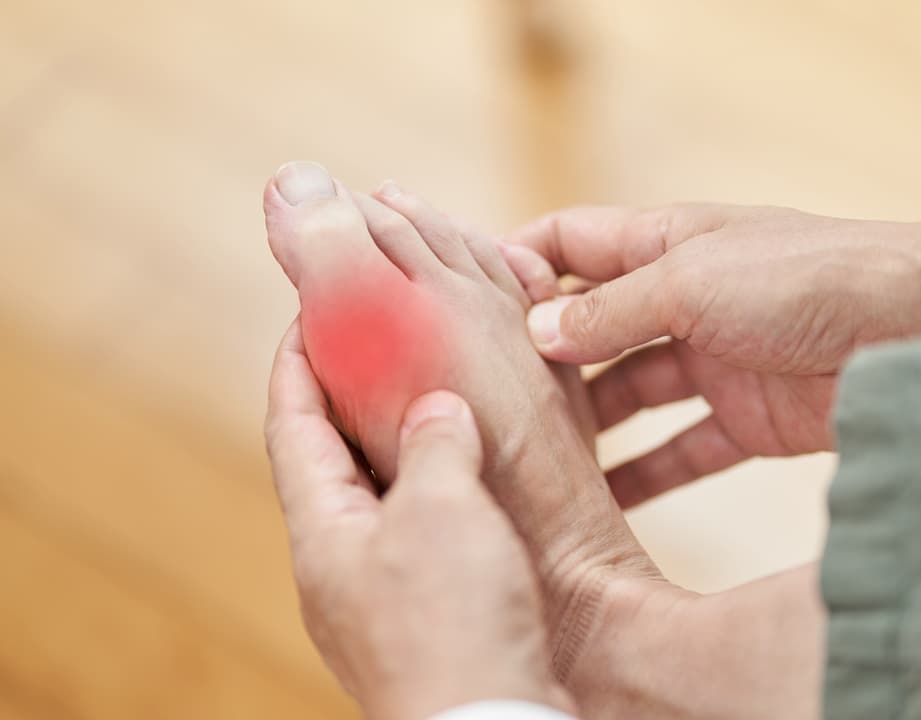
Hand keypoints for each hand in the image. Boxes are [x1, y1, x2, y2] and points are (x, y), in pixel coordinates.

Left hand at [265, 322, 573, 719]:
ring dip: (399, 445)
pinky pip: (419, 533)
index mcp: (323, 532)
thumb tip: (436, 408)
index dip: (296, 364)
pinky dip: (437, 491)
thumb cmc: (454, 624)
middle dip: (347, 399)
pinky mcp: (423, 616)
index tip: (308, 312)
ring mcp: (377, 594)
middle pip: (329, 461)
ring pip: (380, 499)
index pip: (292, 428)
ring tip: (432, 398)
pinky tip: (474, 477)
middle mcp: (338, 563)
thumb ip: (434, 446)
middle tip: (376, 344)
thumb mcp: (443, 512)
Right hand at [507, 205, 920, 505]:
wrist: (918, 332)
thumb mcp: (691, 281)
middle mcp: (685, 299)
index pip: (571, 242)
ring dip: (588, 427)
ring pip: (631, 395)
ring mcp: (715, 360)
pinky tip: (605, 502)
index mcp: (666, 243)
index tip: (468, 305)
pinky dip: (647, 475)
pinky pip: (682, 449)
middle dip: (544, 359)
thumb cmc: (807, 277)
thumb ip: (611, 310)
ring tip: (532, 463)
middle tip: (487, 402)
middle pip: (593, 327)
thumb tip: (536, 331)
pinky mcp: (747, 419)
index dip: (519, 265)